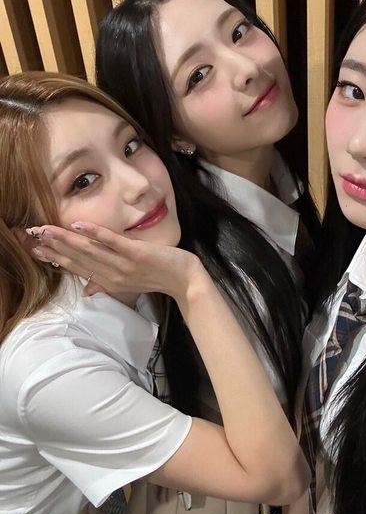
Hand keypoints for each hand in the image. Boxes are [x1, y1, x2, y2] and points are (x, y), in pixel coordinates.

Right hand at [25, 223, 203, 300]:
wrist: (184, 280)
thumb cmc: (157, 277)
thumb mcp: (129, 284)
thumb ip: (105, 285)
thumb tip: (85, 289)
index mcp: (107, 280)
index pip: (75, 268)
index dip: (55, 257)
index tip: (35, 248)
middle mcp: (111, 275)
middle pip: (77, 258)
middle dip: (53, 245)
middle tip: (32, 234)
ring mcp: (124, 265)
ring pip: (89, 250)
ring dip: (67, 238)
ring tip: (47, 228)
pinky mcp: (137, 254)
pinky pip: (113, 243)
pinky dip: (96, 233)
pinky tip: (79, 224)